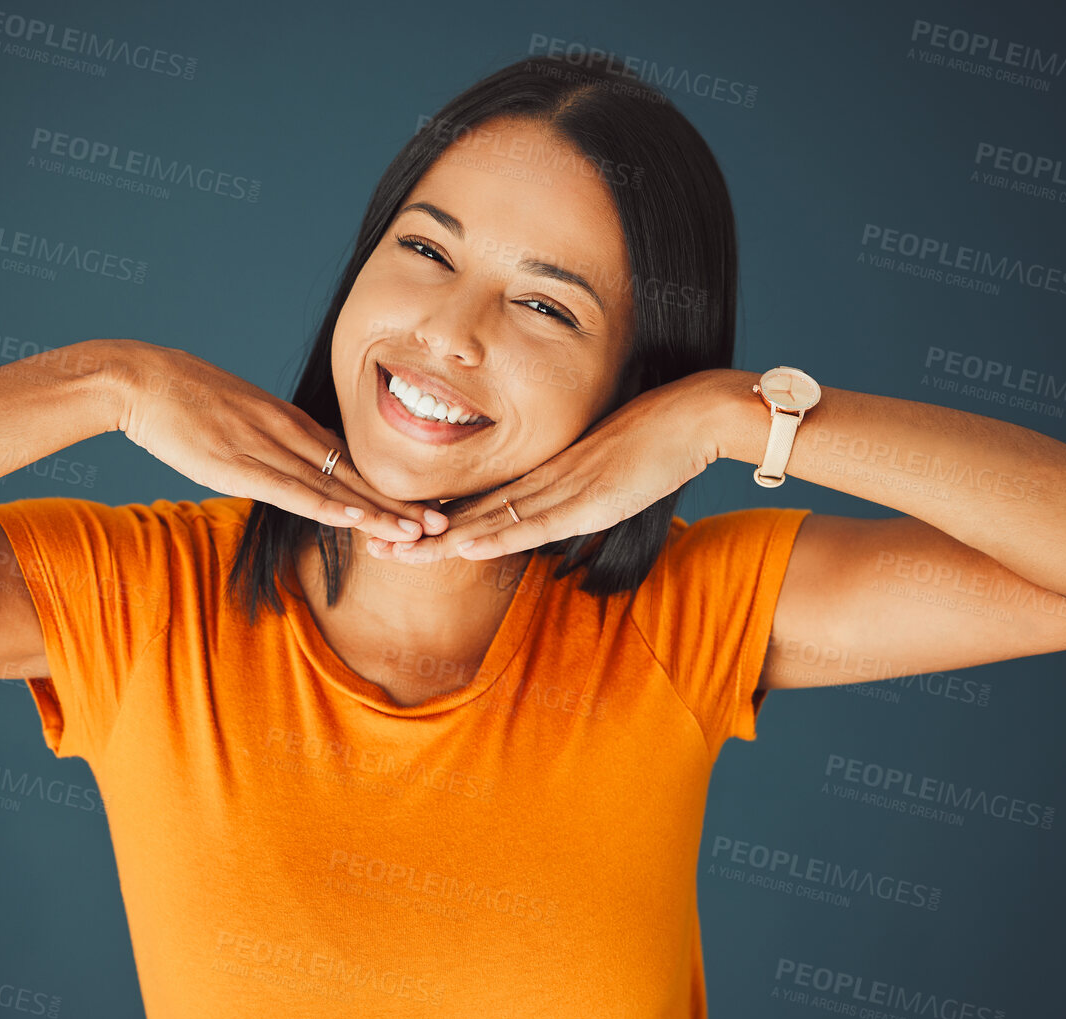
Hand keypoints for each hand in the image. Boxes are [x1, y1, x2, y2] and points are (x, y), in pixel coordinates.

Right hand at [109, 341, 445, 543]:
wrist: (140, 379)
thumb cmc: (181, 399)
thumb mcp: (237, 416)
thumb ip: (267, 441)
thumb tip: (287, 463)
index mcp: (289, 421)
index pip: (349, 460)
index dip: (386, 489)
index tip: (420, 509)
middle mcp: (287, 432)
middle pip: (354, 474)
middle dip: (398, 503)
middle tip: (441, 527)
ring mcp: (265, 446)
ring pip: (332, 485)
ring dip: (375, 511)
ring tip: (414, 533)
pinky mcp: (238, 463)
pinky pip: (290, 489)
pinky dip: (325, 505)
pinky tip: (353, 518)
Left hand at [367, 373, 718, 562]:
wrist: (694, 415)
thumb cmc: (659, 439)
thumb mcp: (610, 473)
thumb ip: (583, 490)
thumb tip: (566, 506)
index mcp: (545, 474)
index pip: (482, 503)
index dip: (439, 521)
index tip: (399, 533)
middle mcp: (543, 481)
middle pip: (472, 514)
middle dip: (420, 536)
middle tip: (371, 545)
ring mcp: (562, 489)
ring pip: (491, 522)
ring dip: (442, 544)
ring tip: (396, 557)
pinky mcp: (588, 499)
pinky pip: (535, 523)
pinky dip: (499, 538)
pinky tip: (466, 549)